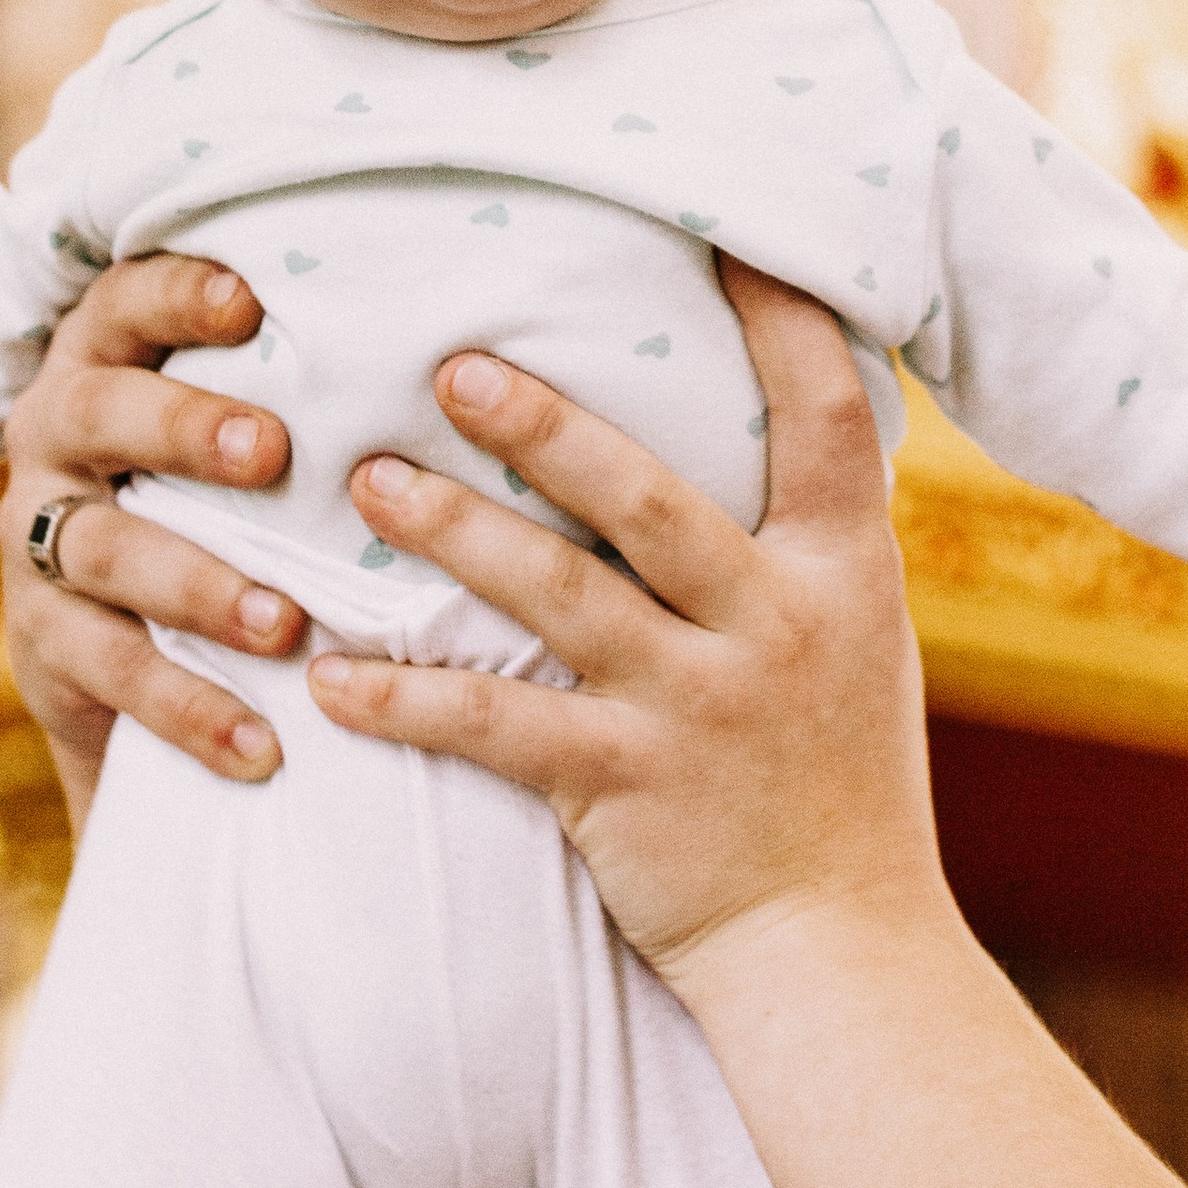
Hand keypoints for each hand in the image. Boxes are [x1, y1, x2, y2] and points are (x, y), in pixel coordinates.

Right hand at [0, 255, 307, 829]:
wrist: (133, 657)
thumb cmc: (231, 502)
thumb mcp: (250, 439)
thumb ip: (309, 392)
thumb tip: (471, 357)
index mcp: (107, 362)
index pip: (123, 303)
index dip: (176, 296)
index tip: (250, 303)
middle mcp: (56, 436)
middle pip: (96, 412)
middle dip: (182, 428)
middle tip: (269, 452)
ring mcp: (39, 538)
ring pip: (102, 548)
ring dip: (194, 584)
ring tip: (280, 623)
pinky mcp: (43, 641)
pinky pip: (110, 670)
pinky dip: (188, 707)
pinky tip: (260, 744)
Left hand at [306, 263, 944, 999]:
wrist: (841, 956)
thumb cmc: (835, 784)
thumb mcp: (854, 642)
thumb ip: (798, 542)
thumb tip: (742, 416)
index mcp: (844, 574)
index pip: (829, 420)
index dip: (783, 322)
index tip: (726, 231)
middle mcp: (777, 626)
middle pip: (650, 499)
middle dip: (547, 428)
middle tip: (451, 362)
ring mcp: (699, 710)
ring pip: (558, 597)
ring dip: (453, 532)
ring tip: (368, 480)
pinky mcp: (624, 789)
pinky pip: (496, 729)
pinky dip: (410, 698)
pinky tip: (333, 677)